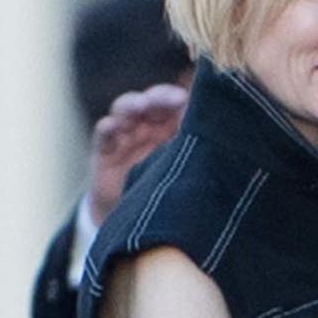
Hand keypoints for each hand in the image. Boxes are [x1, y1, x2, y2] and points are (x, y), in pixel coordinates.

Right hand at [87, 84, 187, 223]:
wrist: (138, 219)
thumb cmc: (168, 190)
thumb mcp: (182, 168)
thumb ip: (192, 147)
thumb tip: (213, 130)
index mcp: (171, 126)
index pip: (175, 101)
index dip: (180, 98)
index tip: (189, 102)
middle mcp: (148, 124)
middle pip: (152, 100)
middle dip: (160, 97)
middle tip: (171, 99)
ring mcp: (126, 133)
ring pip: (125, 108)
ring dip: (132, 104)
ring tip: (141, 107)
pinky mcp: (105, 148)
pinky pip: (104, 133)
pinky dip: (108, 127)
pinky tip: (113, 126)